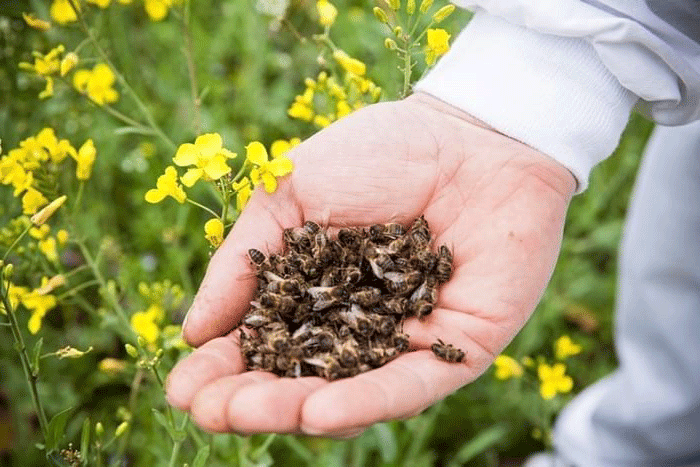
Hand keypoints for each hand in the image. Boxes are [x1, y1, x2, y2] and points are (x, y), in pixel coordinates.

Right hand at [165, 92, 575, 436]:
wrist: (470, 134)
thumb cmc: (379, 154)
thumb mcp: (289, 195)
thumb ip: (243, 262)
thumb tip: (193, 331)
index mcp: (314, 293)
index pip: (261, 342)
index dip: (221, 367)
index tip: (182, 385)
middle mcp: (356, 326)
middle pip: (298, 378)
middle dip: (249, 398)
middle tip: (209, 409)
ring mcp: (404, 341)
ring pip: (347, 393)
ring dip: (294, 409)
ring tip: (245, 411)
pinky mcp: (458, 349)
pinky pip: (409, 385)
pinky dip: (365, 402)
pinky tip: (319, 413)